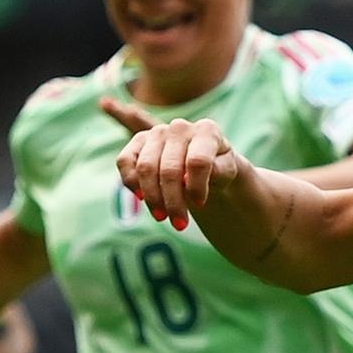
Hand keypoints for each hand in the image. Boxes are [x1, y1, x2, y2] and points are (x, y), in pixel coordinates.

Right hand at [105, 99, 248, 231]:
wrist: (203, 162)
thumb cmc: (217, 169)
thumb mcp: (227, 173)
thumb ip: (217, 172)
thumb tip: (187, 180)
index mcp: (207, 131)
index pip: (197, 162)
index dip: (196, 187)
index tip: (200, 205)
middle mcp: (179, 127)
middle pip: (170, 170)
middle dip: (173, 202)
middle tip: (180, 225)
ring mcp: (156, 133)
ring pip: (146, 168)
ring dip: (152, 198)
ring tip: (162, 217)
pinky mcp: (137, 141)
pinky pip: (125, 161)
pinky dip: (131, 182)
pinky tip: (142, 198)